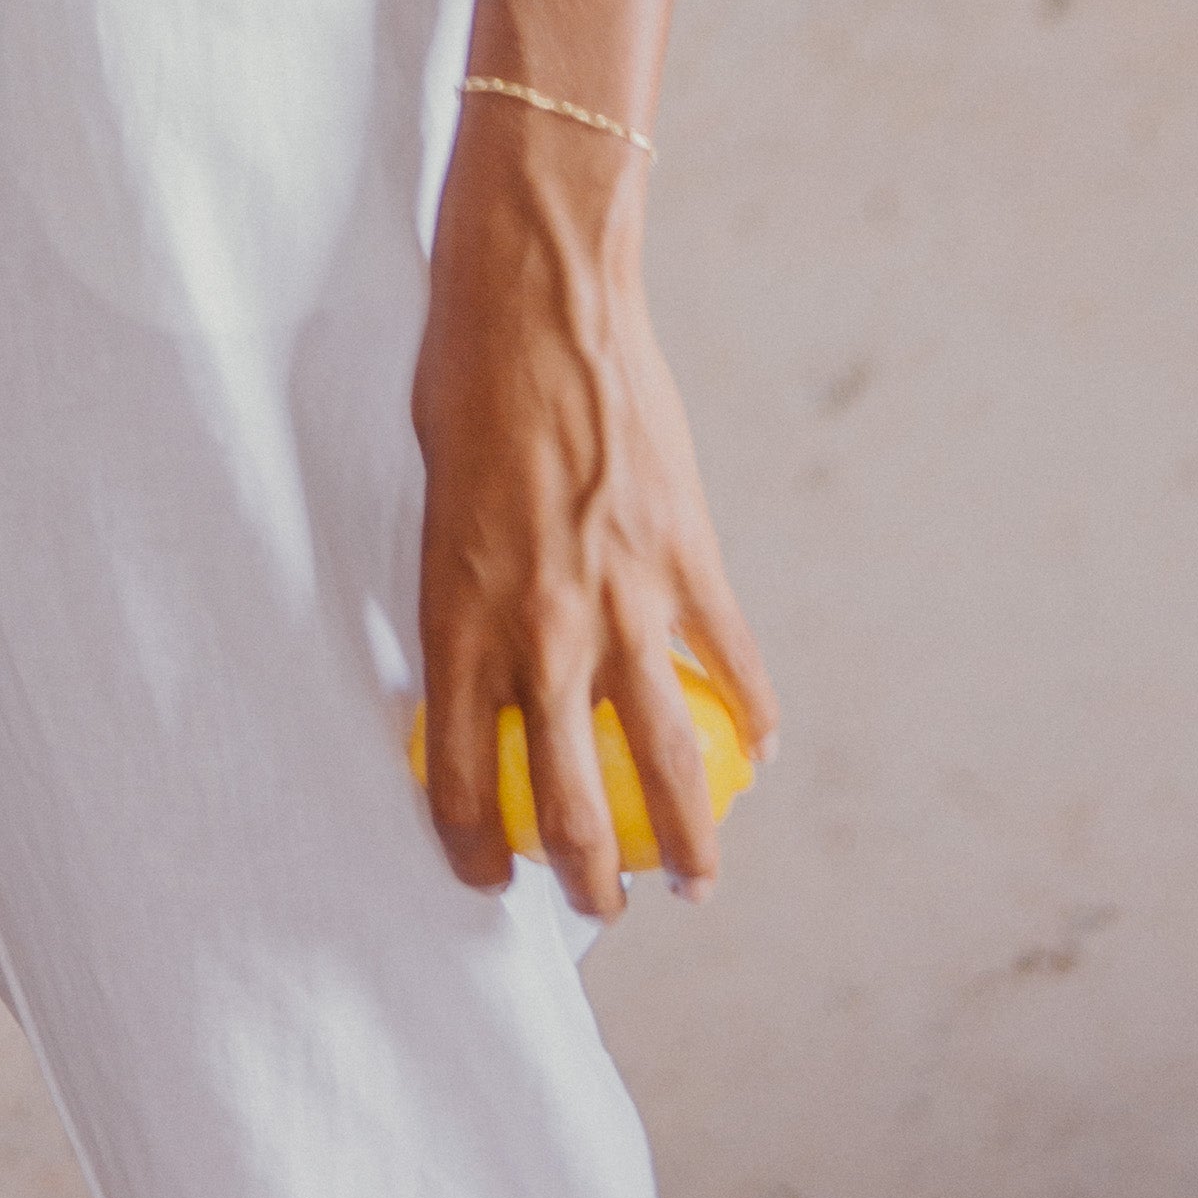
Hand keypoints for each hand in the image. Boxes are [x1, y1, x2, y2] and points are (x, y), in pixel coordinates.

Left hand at [408, 104, 776, 921]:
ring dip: (689, 838)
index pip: (457, 770)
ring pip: (668, 755)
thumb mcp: (435, 500)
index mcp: (460, 611)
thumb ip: (465, 588)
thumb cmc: (462, 380)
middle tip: (598, 905)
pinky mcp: (687, 554)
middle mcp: (541, 624)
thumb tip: (485, 651)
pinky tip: (762, 744)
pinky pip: (732, 660)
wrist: (540, 291)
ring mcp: (624, 595)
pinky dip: (754, 711)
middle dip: (584, 875)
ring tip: (697, 883)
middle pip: (568, 797)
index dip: (471, 844)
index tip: (487, 876)